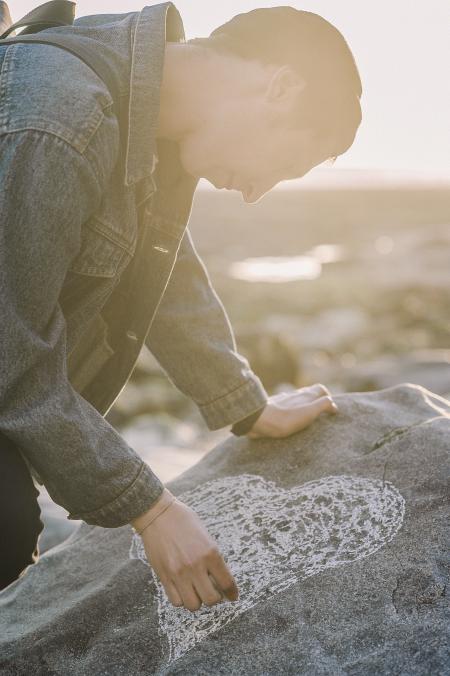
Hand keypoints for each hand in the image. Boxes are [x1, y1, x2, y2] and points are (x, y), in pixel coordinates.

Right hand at [130, 490, 238, 611]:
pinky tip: (183, 590)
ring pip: (193, 605)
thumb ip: (213, 557)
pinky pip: (176, 601)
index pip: (226, 583)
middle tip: (212, 592)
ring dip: (197, 601)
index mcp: (210, 552)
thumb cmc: (183, 521)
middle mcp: (196, 565)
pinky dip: (181, 599)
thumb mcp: (205, 536)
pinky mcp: (164, 576)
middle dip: (214, 598)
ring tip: (196, 591)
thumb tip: (219, 579)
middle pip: (211, 600)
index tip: (232, 596)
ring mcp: (179, 573)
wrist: (158, 514)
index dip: (232, 593)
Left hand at [246, 383, 337, 438]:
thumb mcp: (310, 411)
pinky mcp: (273, 407)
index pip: (320, 389)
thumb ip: (323, 405)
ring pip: (296, 399)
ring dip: (302, 406)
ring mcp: (283, 400)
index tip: (330, 409)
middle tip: (319, 414)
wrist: (260, 420)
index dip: (327, 397)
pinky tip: (288, 420)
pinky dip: (290, 411)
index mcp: (305, 395)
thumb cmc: (287, 418)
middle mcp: (295, 395)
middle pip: (309, 393)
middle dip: (315, 401)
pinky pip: (285, 407)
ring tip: (305, 418)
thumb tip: (333, 404)